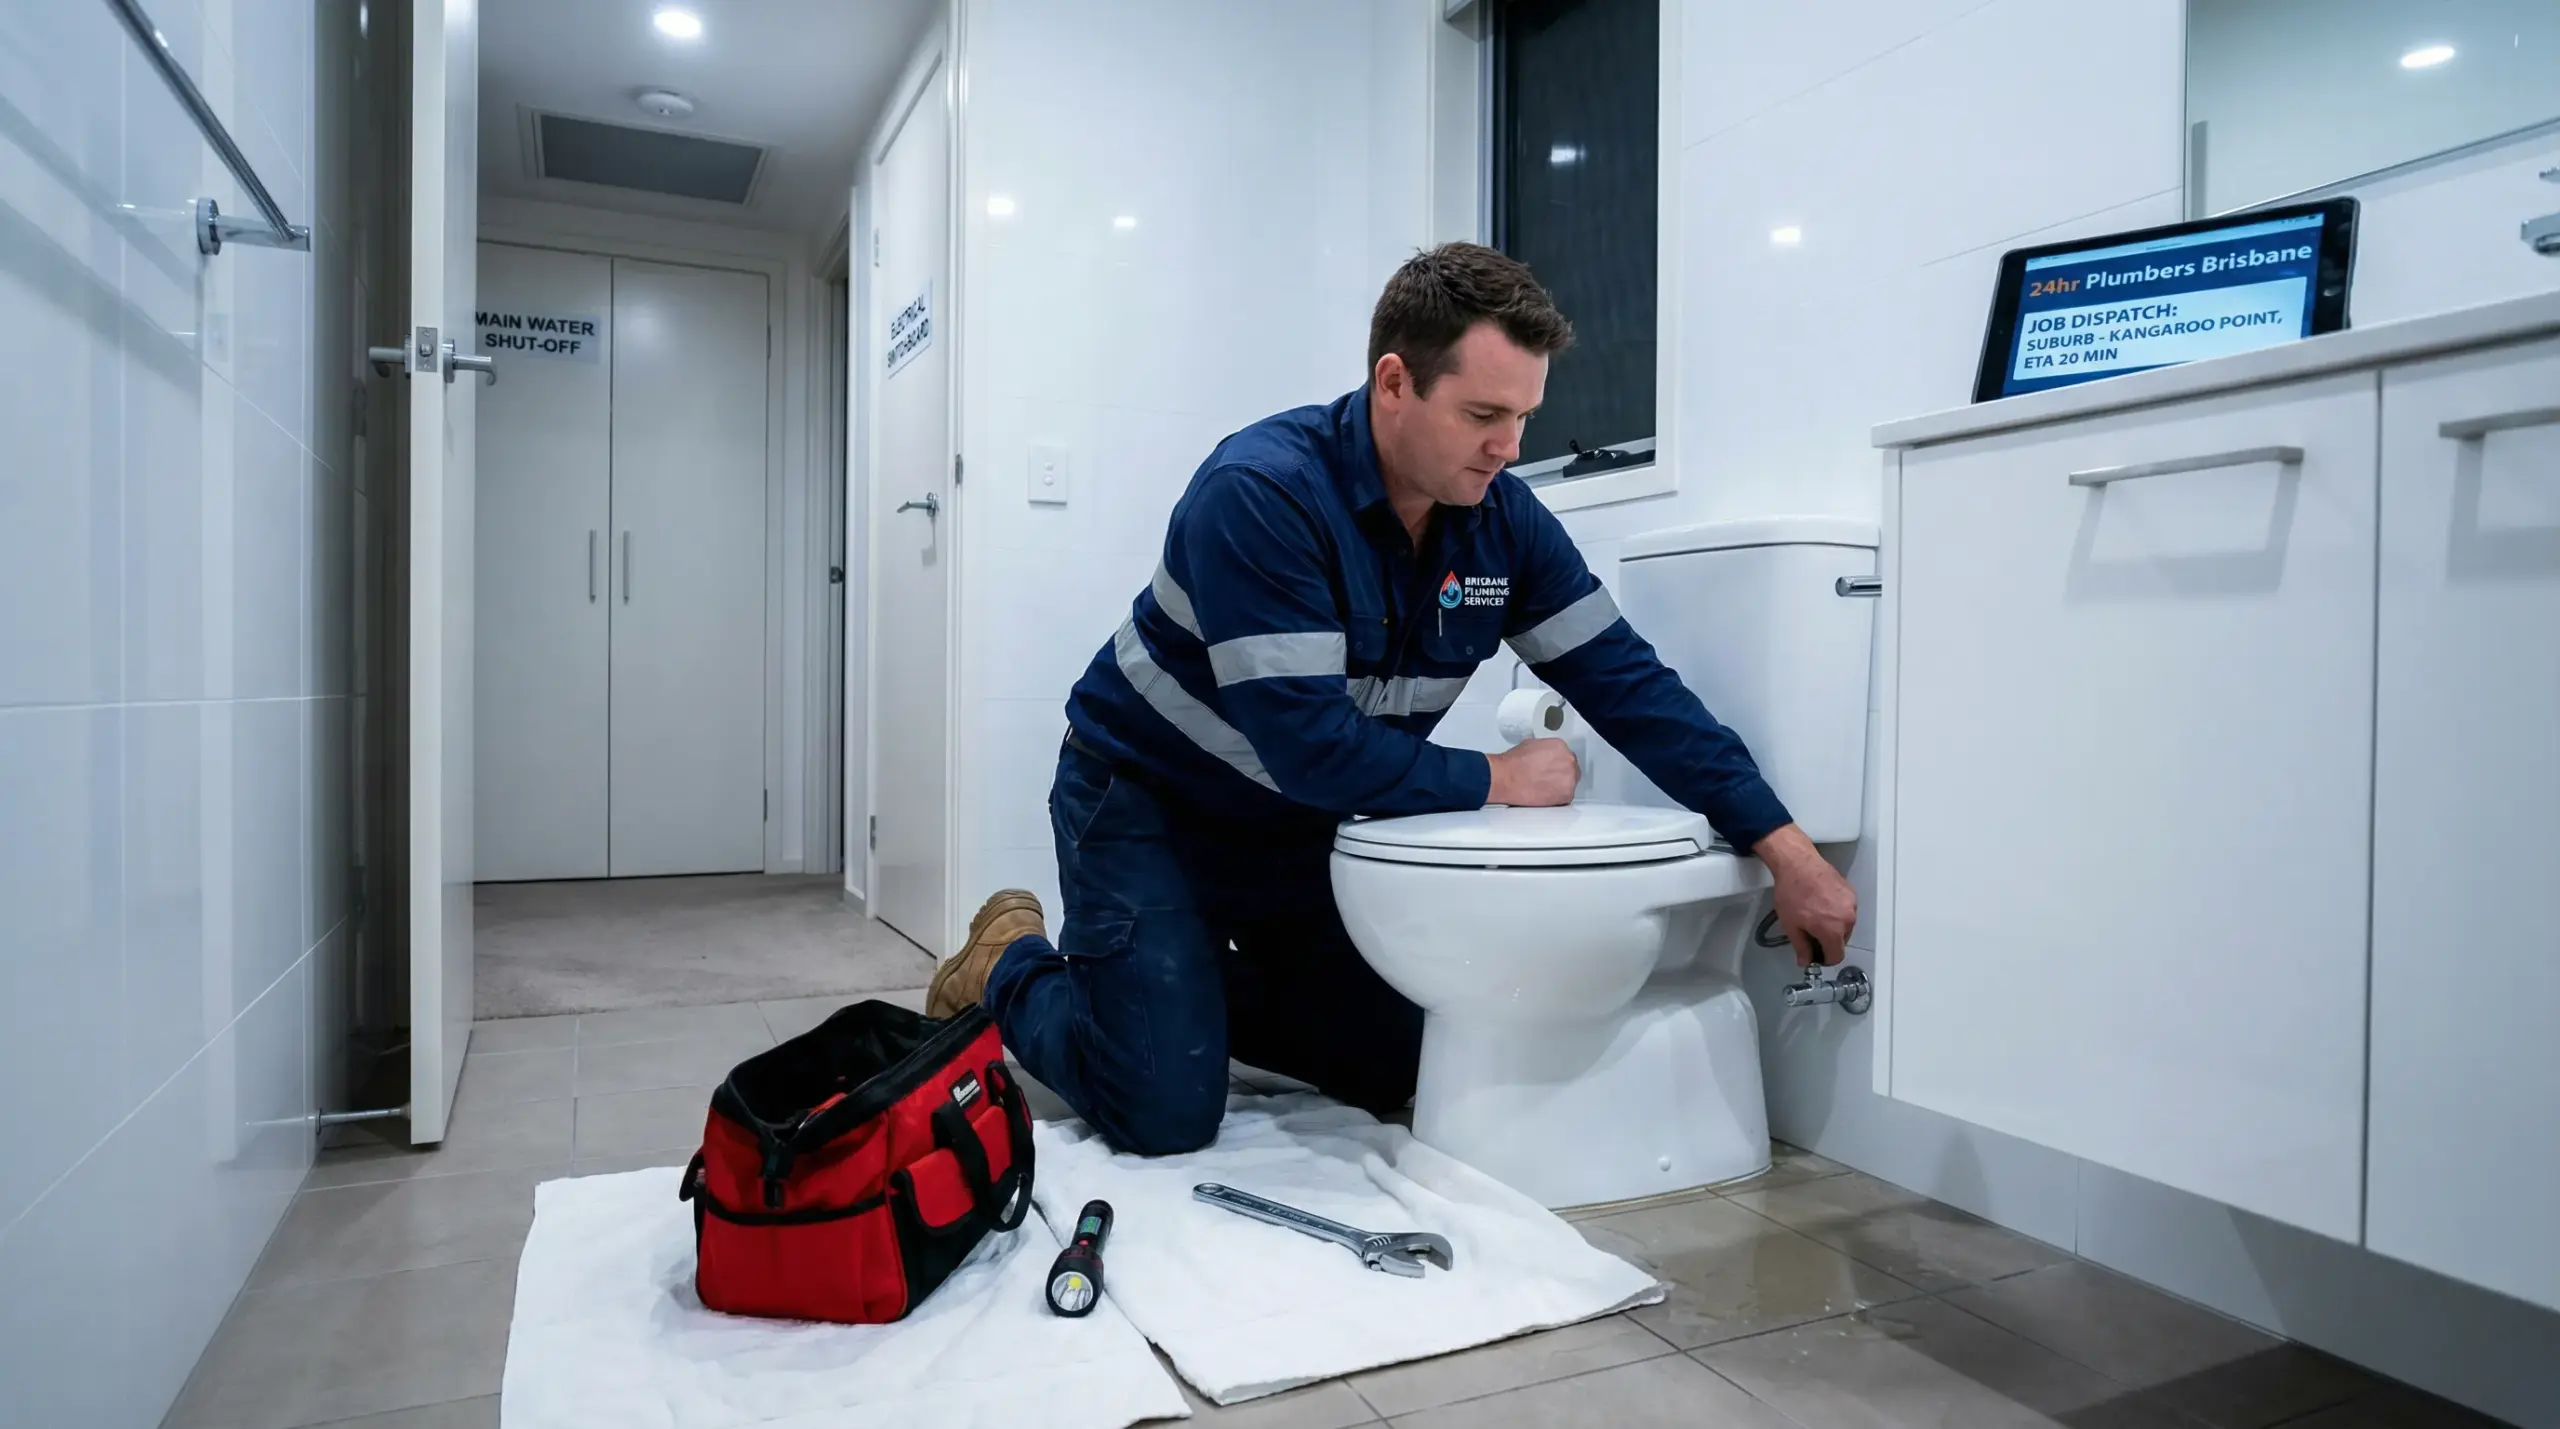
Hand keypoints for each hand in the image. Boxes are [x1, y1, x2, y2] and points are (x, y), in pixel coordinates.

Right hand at [1485, 739, 1577, 806]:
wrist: (1506, 778)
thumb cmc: (1514, 763)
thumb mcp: (1530, 744)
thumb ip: (1545, 749)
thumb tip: (1544, 755)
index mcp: (1561, 746)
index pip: (1566, 755)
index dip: (1558, 763)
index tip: (1552, 768)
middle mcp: (1569, 761)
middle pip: (1571, 769)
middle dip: (1561, 774)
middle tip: (1548, 778)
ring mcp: (1569, 779)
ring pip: (1570, 783)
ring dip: (1560, 786)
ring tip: (1545, 787)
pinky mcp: (1566, 795)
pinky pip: (1566, 797)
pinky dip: (1557, 798)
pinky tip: (1545, 795)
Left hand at [1753, 823, 1855, 965]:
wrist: (1798, 863)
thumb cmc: (1792, 894)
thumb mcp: (1791, 925)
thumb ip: (1801, 947)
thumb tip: (1806, 961)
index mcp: (1833, 931)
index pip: (1837, 956)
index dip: (1825, 959)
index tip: (1816, 955)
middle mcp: (1848, 919)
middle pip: (1842, 941)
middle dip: (1829, 942)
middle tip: (1812, 934)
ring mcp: (1851, 904)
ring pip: (1846, 925)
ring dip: (1834, 926)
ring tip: (1816, 916)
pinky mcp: (1851, 892)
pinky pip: (1847, 910)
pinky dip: (1838, 912)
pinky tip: (1823, 904)